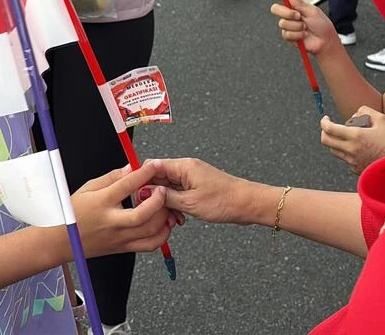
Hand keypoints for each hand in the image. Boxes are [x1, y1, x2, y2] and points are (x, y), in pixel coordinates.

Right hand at [72, 161, 172, 256]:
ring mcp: (119, 237)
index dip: (144, 173)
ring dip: (163, 216)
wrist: (62, 241)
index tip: (155, 165)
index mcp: (101, 202)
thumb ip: (112, 177)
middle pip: (142, 214)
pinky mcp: (124, 248)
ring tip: (165, 204)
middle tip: (163, 188)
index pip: (126, 185)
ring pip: (150, 231)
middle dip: (158, 200)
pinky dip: (162, 235)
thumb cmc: (73, 213)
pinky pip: (150, 245)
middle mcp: (112, 222)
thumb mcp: (88, 188)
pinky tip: (163, 223)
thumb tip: (131, 168)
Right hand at [147, 158, 263, 224]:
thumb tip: (145, 192)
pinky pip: (179, 194)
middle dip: (154, 196)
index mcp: (183, 166)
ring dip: (166, 204)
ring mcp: (192, 178)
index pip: (152, 166)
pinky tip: (179, 217)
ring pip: (168, 188)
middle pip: (159, 178)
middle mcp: (186, 168)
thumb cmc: (224, 201)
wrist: (248, 204)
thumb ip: (165, 197)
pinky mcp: (197, 187)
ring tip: (171, 218)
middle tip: (156, 212)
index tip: (136, 196)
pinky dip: (176, 205)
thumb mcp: (190, 203)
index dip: (142, 181)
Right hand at [270, 0, 339, 54]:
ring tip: (305, 28)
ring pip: (282, 23)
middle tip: (299, 16)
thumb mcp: (312, 11)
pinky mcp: (288, 36)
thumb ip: (299, 3)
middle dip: (286, 12)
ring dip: (296, 26)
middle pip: (275, 8)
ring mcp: (288, 25)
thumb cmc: (322, 25)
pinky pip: (286, 34)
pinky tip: (304, 35)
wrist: (325, 41)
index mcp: (296, 5)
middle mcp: (290, 14)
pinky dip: (297, 34)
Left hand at [320, 107, 384, 173]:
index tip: (326, 118)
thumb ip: (366, 111)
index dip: (323, 122)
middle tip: (329, 127)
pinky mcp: (356, 169)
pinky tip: (356, 147)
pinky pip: (344, 159)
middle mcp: (351, 150)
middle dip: (324, 132)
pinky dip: (345, 151)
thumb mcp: (382, 119)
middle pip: (326, 141)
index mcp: (356, 136)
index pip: (329, 129)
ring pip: (334, 150)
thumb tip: (355, 115)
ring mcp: (352, 161)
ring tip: (344, 136)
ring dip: (335, 142)